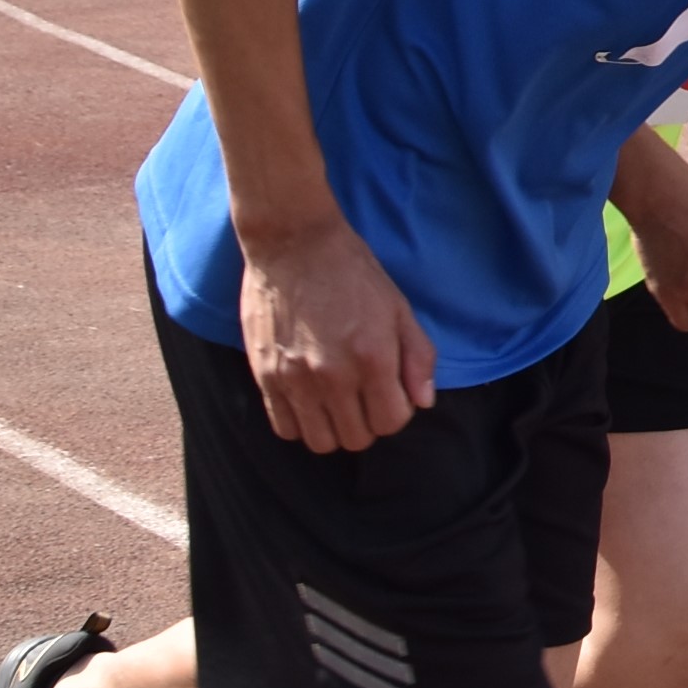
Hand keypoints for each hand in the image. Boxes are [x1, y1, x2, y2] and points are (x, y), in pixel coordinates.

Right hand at [238, 222, 436, 452]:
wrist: (294, 244)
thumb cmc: (352, 273)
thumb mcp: (399, 308)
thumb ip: (418, 357)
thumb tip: (423, 402)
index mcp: (372, 357)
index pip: (391, 422)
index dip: (397, 412)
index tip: (391, 393)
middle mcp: (333, 376)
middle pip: (357, 439)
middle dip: (369, 422)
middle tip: (365, 396)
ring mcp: (294, 379)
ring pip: (320, 442)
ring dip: (335, 429)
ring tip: (338, 402)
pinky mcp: (265, 377)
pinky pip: (284, 428)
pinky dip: (302, 424)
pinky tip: (310, 401)